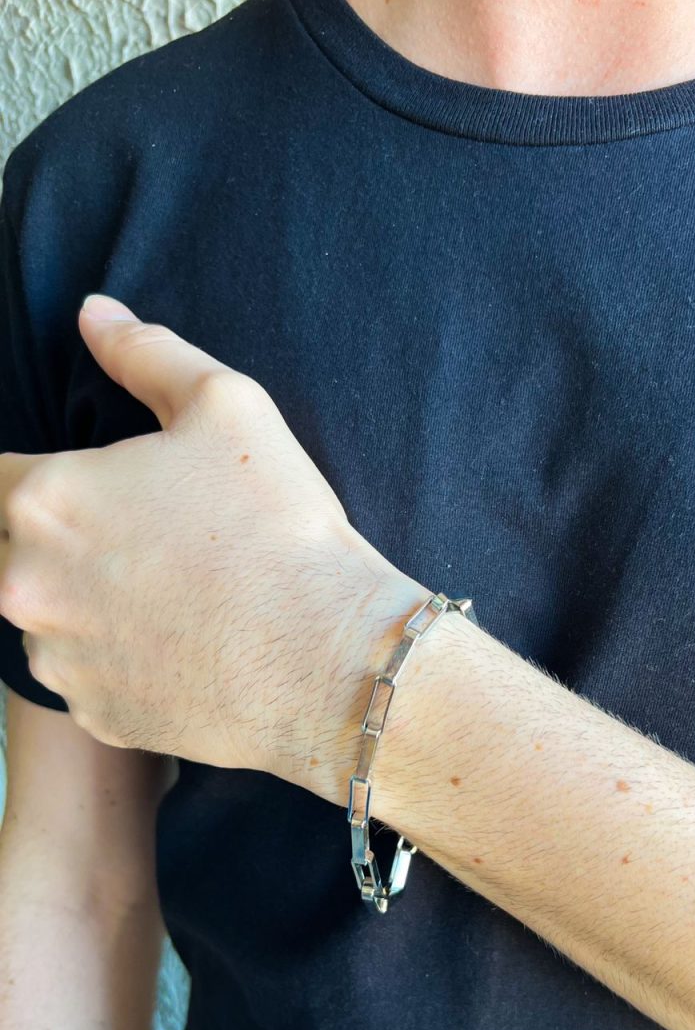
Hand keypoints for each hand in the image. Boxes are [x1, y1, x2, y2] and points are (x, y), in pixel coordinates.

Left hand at [0, 294, 429, 800]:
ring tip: (172, 599)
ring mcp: (60, 659)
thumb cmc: (279, 527)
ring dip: (84, 604)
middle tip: (143, 545)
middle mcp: (27, 584)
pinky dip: (120, 662)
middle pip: (10, 553)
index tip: (95, 494)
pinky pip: (88, 678)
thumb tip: (93, 313)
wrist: (327, 659)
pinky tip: (184, 648)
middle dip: (59, 543)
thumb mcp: (226, 407)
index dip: (41, 479)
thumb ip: (145, 353)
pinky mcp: (96, 716)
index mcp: (47, 499)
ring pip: (44, 620)